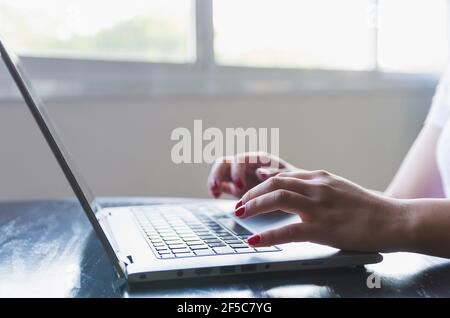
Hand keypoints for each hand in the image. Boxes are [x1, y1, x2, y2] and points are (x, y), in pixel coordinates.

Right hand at [207, 152, 297, 197]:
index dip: (238, 171)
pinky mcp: (234, 185)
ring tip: (214, 191)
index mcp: (260, 160)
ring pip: (220, 169)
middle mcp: (247, 165)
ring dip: (215, 178)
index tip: (240, 186)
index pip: (242, 159)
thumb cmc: (295, 184)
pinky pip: (221, 182)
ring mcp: (239, 174)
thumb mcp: (290, 179)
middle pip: (227, 162)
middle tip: (218, 187)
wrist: (297, 195)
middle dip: (220, 173)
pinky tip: (216, 195)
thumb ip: (275, 174)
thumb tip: (260, 172)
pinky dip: (216, 187)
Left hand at [236, 170, 408, 252]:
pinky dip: (268, 235)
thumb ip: (317, 187)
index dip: (261, 182)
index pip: (283, 175)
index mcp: (319, 178)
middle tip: (239, 204)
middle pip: (274, 182)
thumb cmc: (367, 207)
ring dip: (254, 206)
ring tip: (239, 214)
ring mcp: (318, 206)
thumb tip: (296, 188)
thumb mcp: (339, 188)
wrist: (392, 219)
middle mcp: (316, 187)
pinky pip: (288, 230)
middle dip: (252, 193)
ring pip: (277, 198)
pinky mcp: (322, 228)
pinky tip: (255, 240)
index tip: (249, 189)